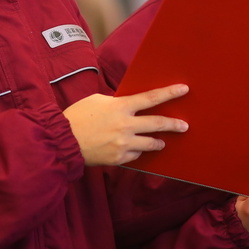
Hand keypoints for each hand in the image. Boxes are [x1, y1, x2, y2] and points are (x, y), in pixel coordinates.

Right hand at [63, 85, 189, 165]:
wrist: (64, 141)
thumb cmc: (78, 116)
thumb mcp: (98, 101)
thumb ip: (117, 103)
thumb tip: (130, 107)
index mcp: (120, 107)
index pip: (150, 98)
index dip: (169, 93)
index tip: (183, 89)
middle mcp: (125, 125)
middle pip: (157, 124)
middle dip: (173, 124)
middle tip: (184, 125)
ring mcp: (123, 143)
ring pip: (150, 143)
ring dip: (158, 142)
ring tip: (162, 142)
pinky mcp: (119, 158)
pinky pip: (135, 154)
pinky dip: (136, 150)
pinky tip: (133, 148)